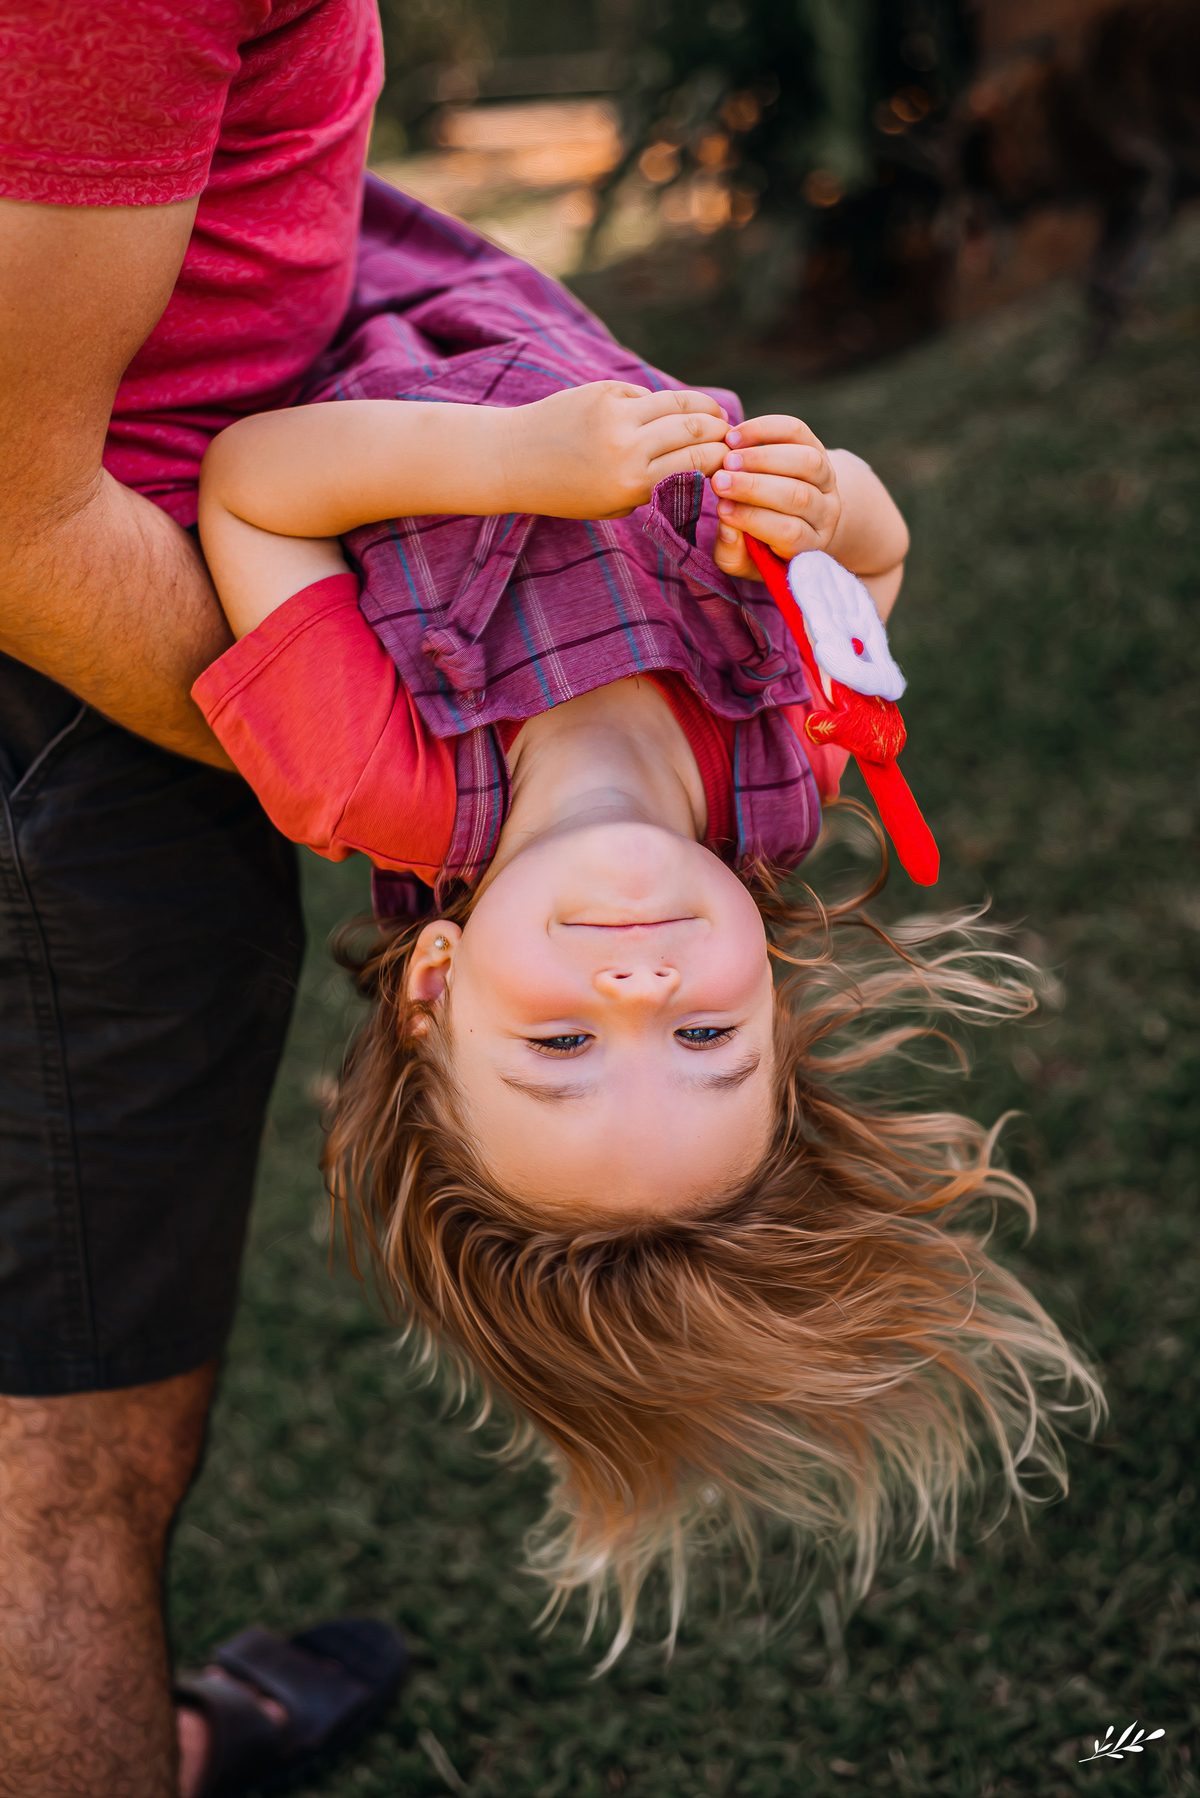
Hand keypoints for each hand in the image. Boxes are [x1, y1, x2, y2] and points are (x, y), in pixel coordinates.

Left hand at [508, 381, 730, 518]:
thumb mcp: (614, 505)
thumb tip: (700, 461)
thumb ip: (655, 486)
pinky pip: (645, 395)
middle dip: (719, 430)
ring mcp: (615, 414)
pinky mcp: (603, 391)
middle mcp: (627, 447)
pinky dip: (659, 404)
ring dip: (702, 408)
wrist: (513, 460)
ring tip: (713, 416)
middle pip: (695, 428)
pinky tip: (664, 413)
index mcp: (633, 484)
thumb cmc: (566, 492)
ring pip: (677, 402)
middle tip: (729, 434)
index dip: (722, 456)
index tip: (730, 457)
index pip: (698, 460)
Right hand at [709, 415, 842, 579]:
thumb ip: (732, 554)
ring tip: (728, 459)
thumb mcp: (743, 560)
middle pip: (799, 496)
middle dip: (755, 486)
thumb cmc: (756, 544)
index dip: (755, 520)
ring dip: (763, 457)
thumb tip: (728, 528)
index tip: (722, 510)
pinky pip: (797, 432)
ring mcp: (826, 478)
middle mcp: (826, 512)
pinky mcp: (816, 447)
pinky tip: (736, 437)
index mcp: (809, 545)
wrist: (779, 515)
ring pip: (806, 462)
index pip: (790, 533)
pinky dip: (766, 429)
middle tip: (719, 482)